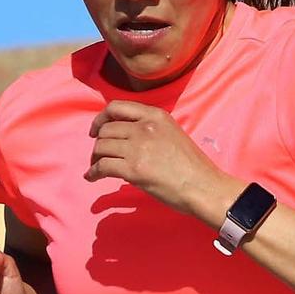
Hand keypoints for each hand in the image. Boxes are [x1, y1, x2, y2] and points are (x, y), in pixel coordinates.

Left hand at [87, 101, 234, 219]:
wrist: (203, 186)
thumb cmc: (192, 166)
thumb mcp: (172, 134)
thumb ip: (150, 130)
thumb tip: (125, 139)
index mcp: (155, 115)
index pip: (116, 107)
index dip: (101, 118)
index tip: (97, 130)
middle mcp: (144, 127)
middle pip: (106, 129)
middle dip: (98, 143)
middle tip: (98, 155)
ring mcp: (138, 147)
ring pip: (101, 147)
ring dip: (95, 158)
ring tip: (96, 167)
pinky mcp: (133, 169)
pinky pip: (102, 166)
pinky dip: (93, 172)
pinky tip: (92, 177)